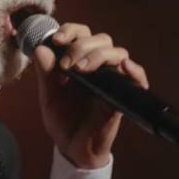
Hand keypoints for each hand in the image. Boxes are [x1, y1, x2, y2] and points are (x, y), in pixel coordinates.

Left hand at [32, 23, 148, 168]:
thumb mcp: (48, 95)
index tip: (57, 41)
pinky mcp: (122, 97)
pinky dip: (135, 70)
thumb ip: (45, 73)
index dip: (71, 31)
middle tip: (66, 65)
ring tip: (80, 69)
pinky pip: (137, 79)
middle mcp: (97, 67)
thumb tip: (41, 48)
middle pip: (101, 39)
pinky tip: (125, 67)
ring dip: (99, 55)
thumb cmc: (62, 119)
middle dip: (81, 45)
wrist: (72, 147)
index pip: (81, 33)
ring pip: (117, 53)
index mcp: (78, 61)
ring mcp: (111, 80)